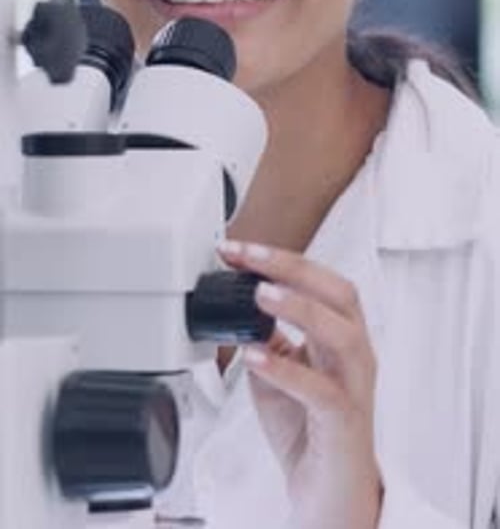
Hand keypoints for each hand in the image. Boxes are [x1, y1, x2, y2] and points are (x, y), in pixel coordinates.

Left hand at [218, 240, 382, 528]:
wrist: (328, 494)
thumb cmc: (307, 430)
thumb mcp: (277, 370)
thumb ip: (263, 336)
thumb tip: (235, 304)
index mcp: (340, 335)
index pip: (319, 281)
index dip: (280, 259)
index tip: (236, 249)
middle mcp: (354, 354)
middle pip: (339, 293)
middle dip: (292, 267)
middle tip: (249, 256)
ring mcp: (354, 386)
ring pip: (341, 334)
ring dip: (300, 308)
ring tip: (261, 294)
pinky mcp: (344, 422)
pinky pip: (321, 391)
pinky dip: (287, 369)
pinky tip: (256, 356)